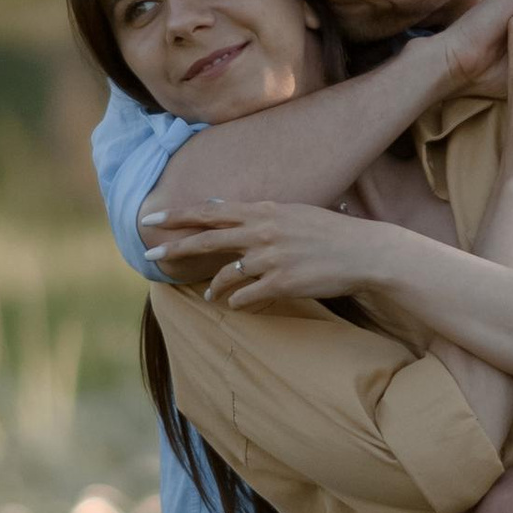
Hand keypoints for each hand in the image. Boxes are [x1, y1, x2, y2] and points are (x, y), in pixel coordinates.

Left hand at [144, 197, 383, 308]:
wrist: (364, 252)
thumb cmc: (330, 231)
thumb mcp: (291, 212)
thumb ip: (256, 213)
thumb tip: (219, 209)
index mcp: (264, 211)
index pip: (211, 212)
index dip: (178, 215)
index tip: (151, 218)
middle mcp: (263, 231)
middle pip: (206, 240)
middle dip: (174, 246)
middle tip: (148, 251)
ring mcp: (271, 258)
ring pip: (226, 275)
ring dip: (214, 286)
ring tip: (210, 293)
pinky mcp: (282, 283)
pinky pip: (247, 297)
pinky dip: (238, 301)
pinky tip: (236, 303)